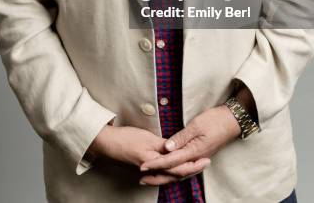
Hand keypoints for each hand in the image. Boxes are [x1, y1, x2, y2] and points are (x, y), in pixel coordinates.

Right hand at [87, 125, 210, 184]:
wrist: (107, 143)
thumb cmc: (126, 138)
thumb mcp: (147, 138)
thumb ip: (163, 145)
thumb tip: (177, 149)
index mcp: (154, 162)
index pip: (178, 167)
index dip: (193, 164)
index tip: (205, 159)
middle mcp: (152, 170)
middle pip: (176, 175)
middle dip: (192, 170)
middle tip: (205, 163)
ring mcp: (148, 171)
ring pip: (169, 176)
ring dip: (183, 172)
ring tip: (195, 166)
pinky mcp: (144, 169)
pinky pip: (161, 174)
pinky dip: (171, 173)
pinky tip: (175, 171)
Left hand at [138, 105, 241, 185]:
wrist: (233, 121)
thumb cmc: (216, 120)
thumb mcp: (197, 125)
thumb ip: (181, 137)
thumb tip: (166, 148)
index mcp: (194, 151)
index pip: (170, 161)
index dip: (155, 164)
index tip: (142, 166)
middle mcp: (196, 158)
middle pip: (174, 172)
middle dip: (157, 175)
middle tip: (142, 178)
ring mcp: (199, 157)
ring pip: (179, 171)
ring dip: (165, 174)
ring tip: (151, 176)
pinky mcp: (200, 154)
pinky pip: (185, 166)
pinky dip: (174, 170)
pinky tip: (169, 168)